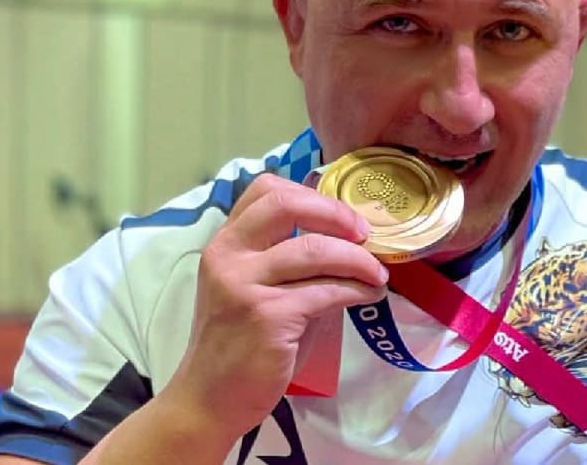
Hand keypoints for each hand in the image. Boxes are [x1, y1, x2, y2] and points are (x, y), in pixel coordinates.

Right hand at [162, 173, 387, 435]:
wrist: (209, 398)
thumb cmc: (239, 343)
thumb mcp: (253, 288)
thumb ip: (286, 260)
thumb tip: (345, 238)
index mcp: (226, 243)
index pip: (265, 189)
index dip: (311, 193)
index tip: (341, 214)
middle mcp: (230, 256)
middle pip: (287, 204)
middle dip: (336, 213)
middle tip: (364, 233)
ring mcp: (245, 285)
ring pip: (315, 250)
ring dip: (357, 259)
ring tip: (377, 273)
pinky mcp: (269, 316)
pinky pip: (326, 291)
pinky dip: (357, 289)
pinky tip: (369, 295)